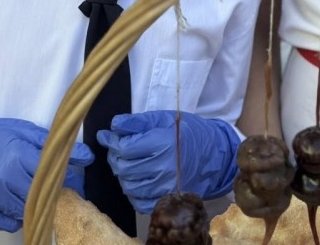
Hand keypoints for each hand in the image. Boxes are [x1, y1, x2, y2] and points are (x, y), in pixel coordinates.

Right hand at [0, 113, 93, 231]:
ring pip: (26, 213)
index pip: (54, 176)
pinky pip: (7, 223)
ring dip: (36, 207)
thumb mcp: (26, 132)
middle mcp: (4, 181)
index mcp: (18, 157)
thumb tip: (87, 157)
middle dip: (55, 195)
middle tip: (60, 190)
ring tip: (39, 196)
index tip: (77, 181)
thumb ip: (55, 145)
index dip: (69, 180)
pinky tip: (18, 202)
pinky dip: (16, 216)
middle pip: (41, 197)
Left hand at [97, 110, 239, 211]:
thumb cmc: (187, 133)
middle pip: (123, 167)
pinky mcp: (166, 199)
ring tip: (127, 162)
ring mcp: (165, 187)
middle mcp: (163, 168)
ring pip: (128, 185)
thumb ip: (138, 122)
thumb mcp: (164, 119)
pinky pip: (138, 201)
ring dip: (122, 174)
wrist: (212, 154)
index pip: (124, 147)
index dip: (112, 141)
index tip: (107, 136)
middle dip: (115, 157)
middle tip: (117, 148)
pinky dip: (132, 190)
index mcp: (163, 144)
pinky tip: (137, 178)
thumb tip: (114, 126)